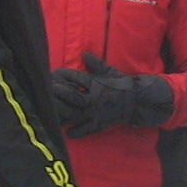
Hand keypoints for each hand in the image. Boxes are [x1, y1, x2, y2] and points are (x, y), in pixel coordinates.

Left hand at [55, 54, 171, 136]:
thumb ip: (96, 65)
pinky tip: (67, 133)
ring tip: (52, 115)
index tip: (53, 75)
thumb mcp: (110, 72)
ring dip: (64, 115)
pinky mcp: (101, 123)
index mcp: (96, 84)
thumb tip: (84, 53)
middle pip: (72, 97)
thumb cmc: (124, 84)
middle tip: (47, 94)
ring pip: (76, 114)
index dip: (64, 77)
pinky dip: (77, 132)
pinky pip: (86, 129)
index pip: (76, 79)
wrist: (139, 100)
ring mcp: (96, 112)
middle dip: (59, 96)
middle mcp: (94, 98)